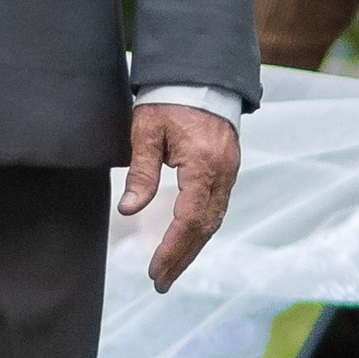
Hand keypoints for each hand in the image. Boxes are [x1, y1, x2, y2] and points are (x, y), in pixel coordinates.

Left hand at [119, 104, 239, 293]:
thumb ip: (140, 172)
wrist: (200, 74)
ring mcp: (229, 172)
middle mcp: (223, 174)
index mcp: (203, 166)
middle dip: (182, 258)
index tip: (154, 272)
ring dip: (192, 248)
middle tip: (160, 283)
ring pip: (213, 220)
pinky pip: (216, 208)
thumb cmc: (169, 99)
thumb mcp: (146, 131)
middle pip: (204, 228)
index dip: (171, 250)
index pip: (188, 220)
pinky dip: (200, 230)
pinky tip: (186, 241)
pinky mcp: (227, 169)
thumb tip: (129, 210)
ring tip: (170, 270)